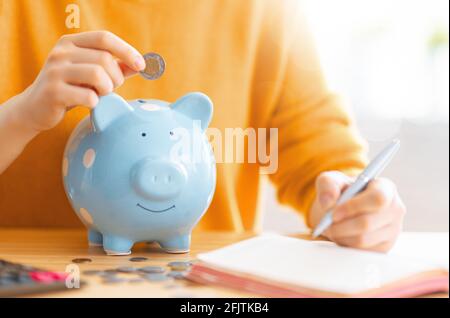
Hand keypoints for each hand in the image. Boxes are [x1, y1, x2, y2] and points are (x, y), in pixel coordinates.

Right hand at [16, 31, 145, 131]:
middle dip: (116, 77)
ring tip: (100, 94)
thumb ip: (115, 68)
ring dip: (107, 88)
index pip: (104, 38)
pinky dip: (95, 102)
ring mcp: (55, 71)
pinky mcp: (53, 92)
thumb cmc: (70, 89)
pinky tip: (88, 103)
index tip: (141, 65)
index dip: (126, 50)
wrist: (35, 108)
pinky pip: (88, 96)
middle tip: (110, 88)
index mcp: (70, 43)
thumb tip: (140, 65)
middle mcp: (60, 52)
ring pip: (97, 75)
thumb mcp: (90, 74)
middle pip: (105, 59)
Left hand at [309, 171, 405, 251]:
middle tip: (326, 223)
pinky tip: (341, 235)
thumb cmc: (342, 192)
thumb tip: (328, 202)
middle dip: (340, 226)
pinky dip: (345, 245)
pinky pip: (361, 251)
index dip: (354, 207)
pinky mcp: (384, 247)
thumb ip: (327, 185)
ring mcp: (392, 230)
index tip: (334, 213)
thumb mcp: (331, 180)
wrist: (345, 208)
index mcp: (385, 188)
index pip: (377, 198)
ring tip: (331, 227)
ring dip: (340, 236)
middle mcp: (394, 209)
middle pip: (367, 223)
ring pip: (362, 240)